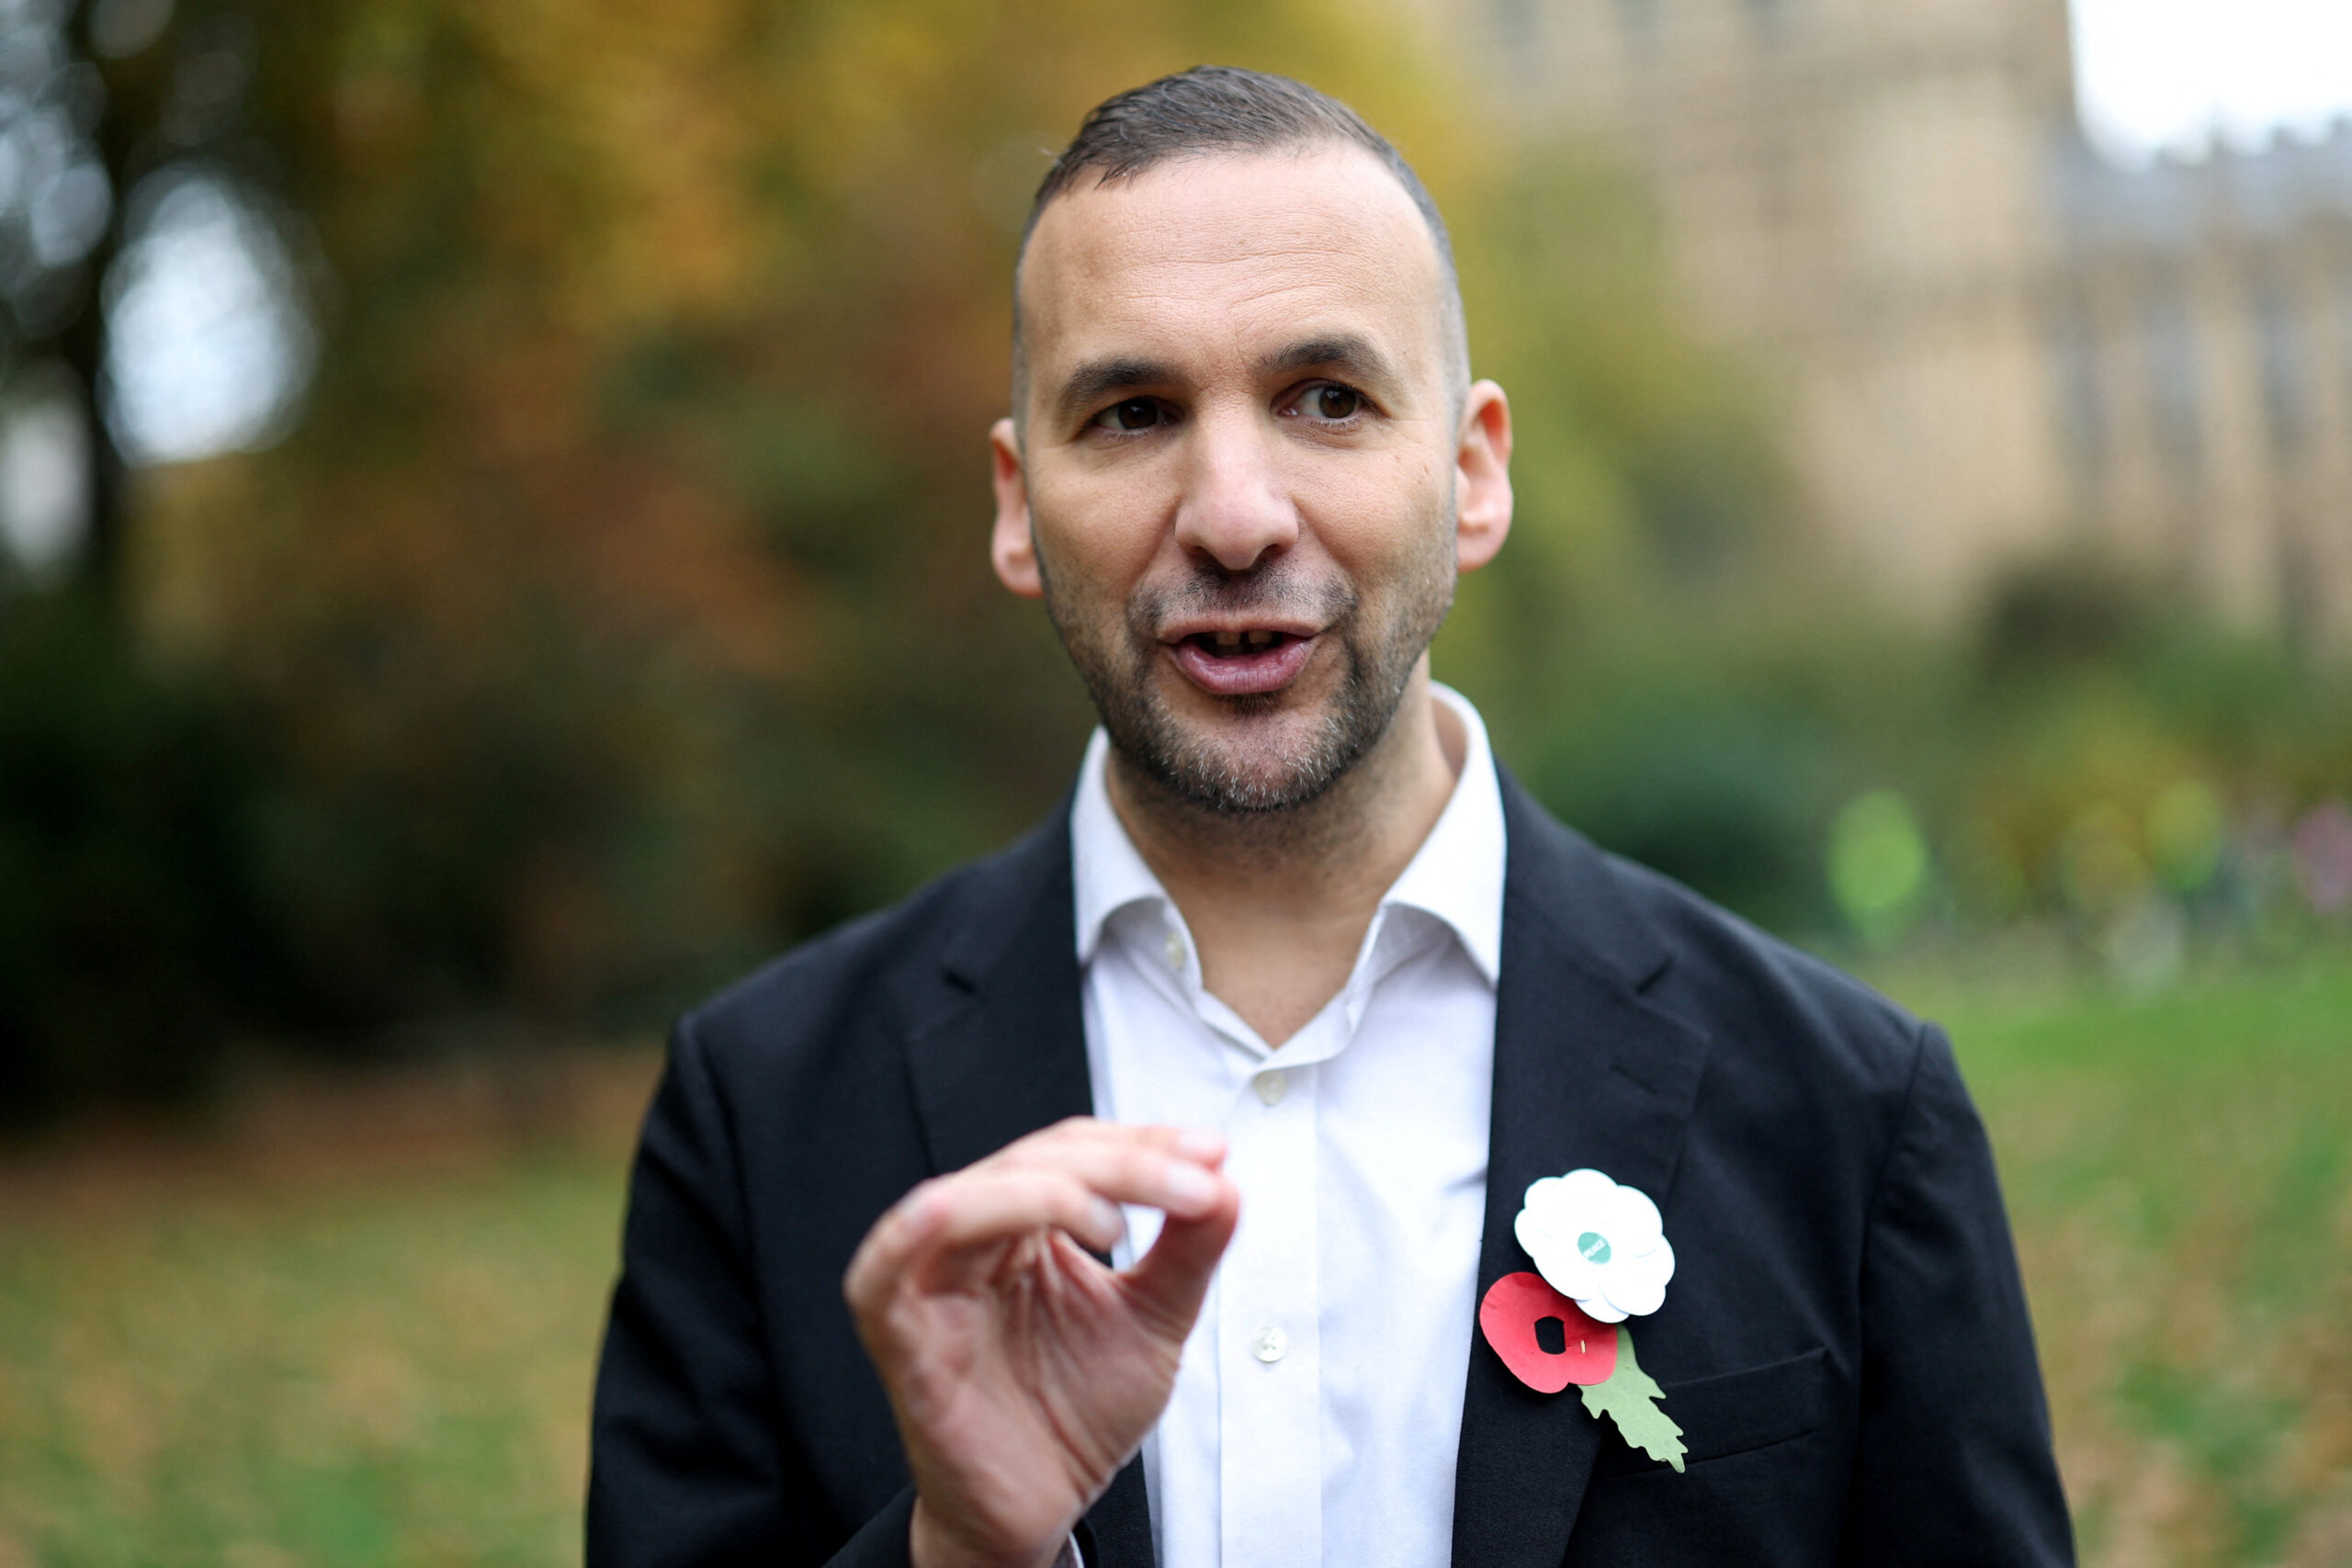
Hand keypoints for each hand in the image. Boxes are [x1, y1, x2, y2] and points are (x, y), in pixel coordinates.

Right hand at [844, 1117, 1238, 1567]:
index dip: (1142, 1142)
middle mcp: (972, 1240)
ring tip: (1119, 1225)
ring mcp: (928, 1282)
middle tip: (1196, 1186)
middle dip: (1123, 1164)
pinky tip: (1014, 1220)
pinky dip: (933, 1224)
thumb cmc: (1077, 1413)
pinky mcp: (899, 1334)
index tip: (1212, 1155)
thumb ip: (1188, 1250)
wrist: (1042, 1510)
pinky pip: (890, 1265)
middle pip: (1032, 1162)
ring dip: (1055, 1190)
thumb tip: (1226, 1182)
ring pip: (974, 1197)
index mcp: (1022, 1225)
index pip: (1072, 1150)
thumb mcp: (1153, 1320)